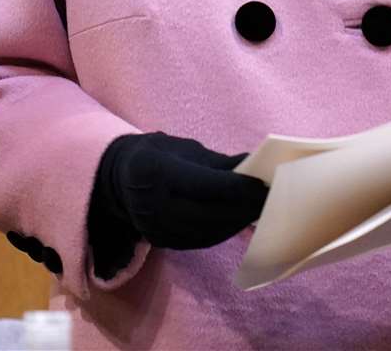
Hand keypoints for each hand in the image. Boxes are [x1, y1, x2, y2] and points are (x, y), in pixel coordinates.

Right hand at [90, 131, 269, 251]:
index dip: (237, 188)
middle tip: (272, 199)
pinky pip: (199, 241)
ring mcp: (154, 227)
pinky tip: (240, 221)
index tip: (264, 184)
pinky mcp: (161, 241)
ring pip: (206, 232)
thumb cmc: (158, 156)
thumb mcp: (184, 149)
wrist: (119, 181)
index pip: (203, 185)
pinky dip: (224, 232)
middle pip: (208, 213)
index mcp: (155, 171)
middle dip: (244, 208)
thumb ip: (218, 162)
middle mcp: (152, 204)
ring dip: (238, 223)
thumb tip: (255, 165)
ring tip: (260, 210)